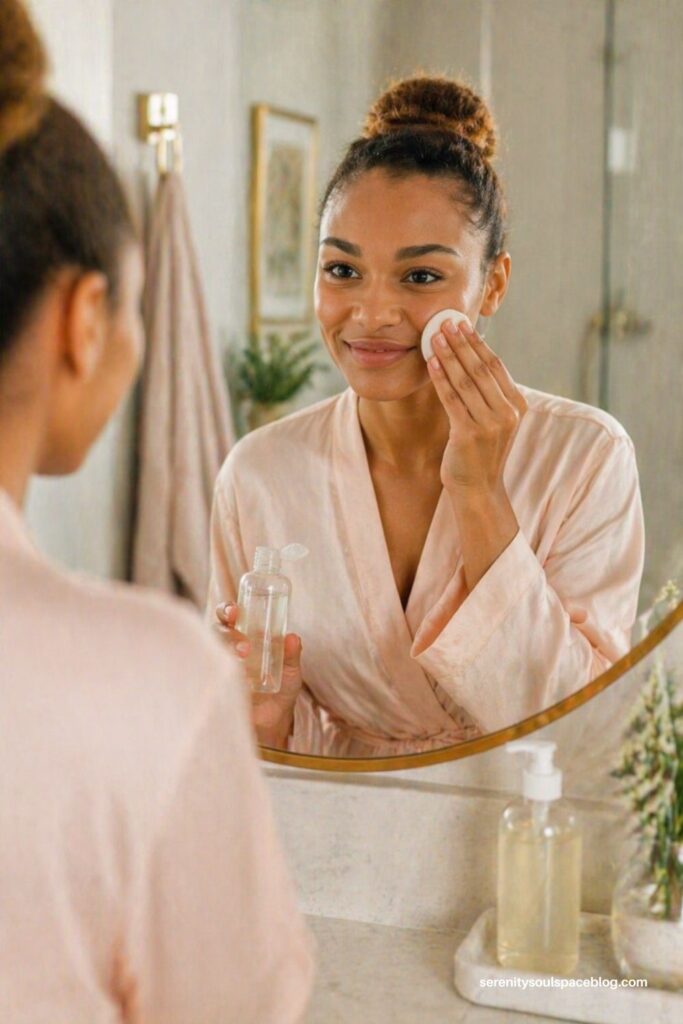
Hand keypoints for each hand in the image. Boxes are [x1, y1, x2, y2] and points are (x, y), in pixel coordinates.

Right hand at [215, 602, 302, 746]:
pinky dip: (213, 671)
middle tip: (242, 640)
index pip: (229, 619)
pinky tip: (228, 677)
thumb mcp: (290, 676)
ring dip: (224, 649)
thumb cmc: (278, 697)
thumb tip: (293, 637)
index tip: (236, 611)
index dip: (227, 611)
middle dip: (226, 630)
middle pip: (216, 631)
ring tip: (243, 657)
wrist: (270, 731)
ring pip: (209, 650)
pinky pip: (204, 675)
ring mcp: (217, 669)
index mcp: (243, 642)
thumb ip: (292, 657)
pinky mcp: (211, 688)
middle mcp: (226, 653)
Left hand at [426, 318, 526, 496]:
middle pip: (481, 368)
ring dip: (448, 355)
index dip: (477, 343)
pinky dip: (440, 378)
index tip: (462, 325)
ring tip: (434, 336)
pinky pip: (452, 399)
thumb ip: (489, 394)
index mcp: (517, 405)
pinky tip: (431, 362)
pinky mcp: (469, 434)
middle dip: (461, 343)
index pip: (496, 366)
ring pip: (465, 380)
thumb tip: (470, 357)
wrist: (478, 488)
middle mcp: (507, 413)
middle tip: (445, 322)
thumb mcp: (494, 419)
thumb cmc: (481, 451)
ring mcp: (490, 424)